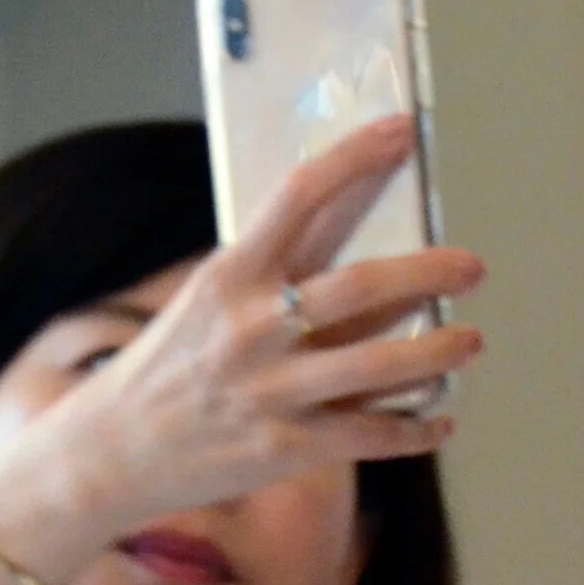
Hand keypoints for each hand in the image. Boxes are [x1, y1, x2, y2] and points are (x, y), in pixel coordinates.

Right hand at [24, 117, 487, 551]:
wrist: (111, 452)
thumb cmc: (168, 370)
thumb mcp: (207, 304)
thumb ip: (277, 275)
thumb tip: (362, 251)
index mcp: (231, 276)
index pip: (301, 194)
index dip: (358, 156)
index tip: (402, 131)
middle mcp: (252, 329)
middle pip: (363, 286)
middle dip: (431, 272)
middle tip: (472, 266)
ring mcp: (269, 392)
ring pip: (380, 367)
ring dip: (439, 352)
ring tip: (471, 342)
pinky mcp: (282, 450)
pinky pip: (368, 436)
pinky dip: (414, 430)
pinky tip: (439, 423)